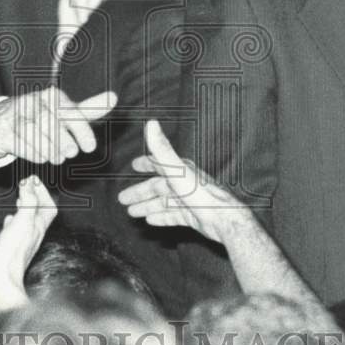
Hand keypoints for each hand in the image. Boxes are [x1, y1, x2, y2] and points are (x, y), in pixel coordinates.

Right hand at [0, 87, 116, 164]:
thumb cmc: (38, 118)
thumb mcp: (64, 114)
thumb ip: (88, 109)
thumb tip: (114, 97)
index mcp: (51, 96)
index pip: (69, 111)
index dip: (82, 130)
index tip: (90, 148)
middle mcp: (32, 102)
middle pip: (51, 123)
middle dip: (63, 142)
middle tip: (69, 153)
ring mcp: (14, 115)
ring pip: (34, 134)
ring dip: (49, 150)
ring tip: (55, 157)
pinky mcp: (1, 130)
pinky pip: (19, 143)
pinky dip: (33, 153)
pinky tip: (40, 157)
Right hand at [0, 174, 57, 315]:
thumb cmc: (12, 252)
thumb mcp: (22, 221)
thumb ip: (28, 202)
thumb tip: (30, 183)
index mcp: (39, 227)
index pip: (49, 207)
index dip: (43, 193)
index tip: (32, 181)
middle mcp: (33, 234)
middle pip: (40, 213)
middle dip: (34, 198)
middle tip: (26, 186)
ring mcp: (22, 242)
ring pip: (27, 221)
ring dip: (24, 208)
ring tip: (18, 199)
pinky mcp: (9, 248)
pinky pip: (15, 231)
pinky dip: (13, 221)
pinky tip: (8, 220)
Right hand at [117, 120, 251, 244]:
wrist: (222, 219)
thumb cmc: (200, 193)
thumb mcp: (176, 169)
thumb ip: (161, 148)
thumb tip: (151, 122)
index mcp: (180, 169)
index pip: (159, 163)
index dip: (146, 163)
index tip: (134, 165)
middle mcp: (184, 183)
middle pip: (157, 187)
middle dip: (140, 192)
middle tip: (123, 199)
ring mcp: (188, 200)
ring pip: (163, 203)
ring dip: (147, 206)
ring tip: (132, 213)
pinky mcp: (193, 216)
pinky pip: (173, 216)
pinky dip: (161, 217)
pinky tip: (150, 221)